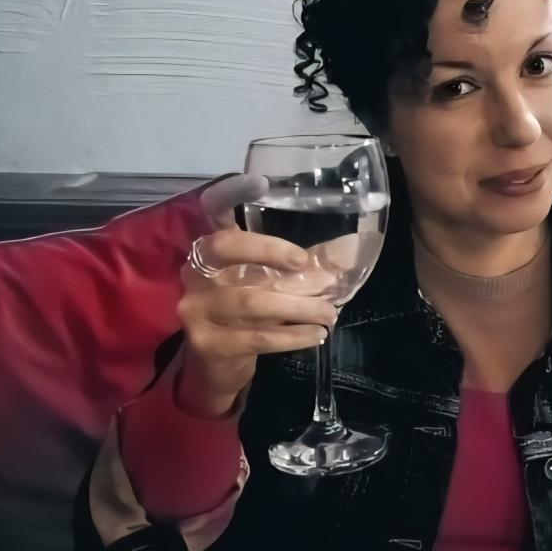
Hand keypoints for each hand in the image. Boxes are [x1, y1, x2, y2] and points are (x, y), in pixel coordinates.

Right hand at [176, 175, 335, 417]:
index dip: (230, 193)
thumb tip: (355, 247)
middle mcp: (197, 272)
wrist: (216, 369)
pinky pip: (257, 337)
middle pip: (226, 248)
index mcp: (214, 249)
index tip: (260, 183)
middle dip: (270, 250)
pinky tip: (316, 335)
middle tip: (305, 262)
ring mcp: (198, 309)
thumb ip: (310, 264)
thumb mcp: (273, 283)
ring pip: (252, 301)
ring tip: (329, 313)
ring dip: (299, 307)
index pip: (211, 209)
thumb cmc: (248, 315)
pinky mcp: (208, 343)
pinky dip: (293, 336)